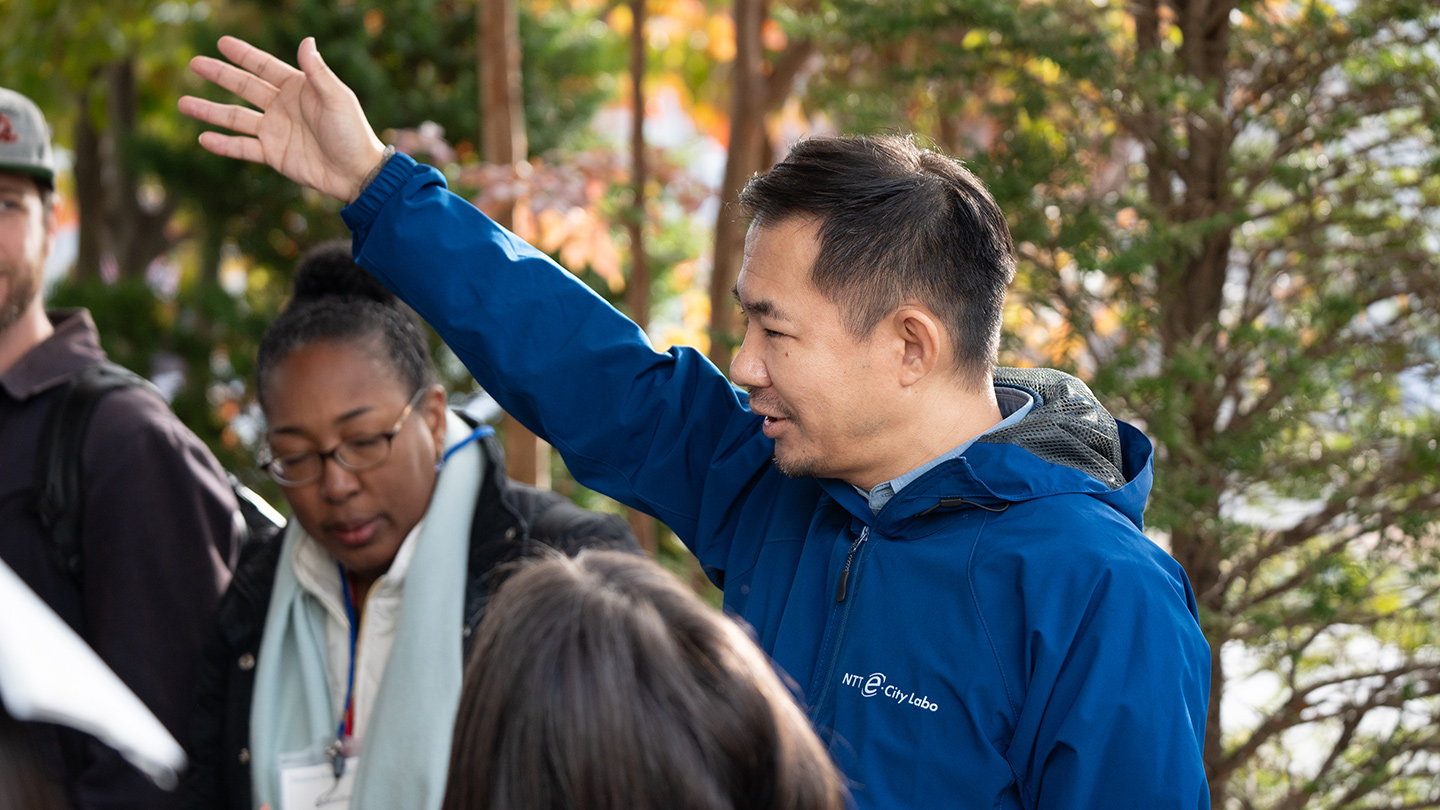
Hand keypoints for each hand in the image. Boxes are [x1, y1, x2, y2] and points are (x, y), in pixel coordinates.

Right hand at [179, 36, 386, 202]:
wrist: (357, 173)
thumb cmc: (352, 133)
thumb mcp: (337, 98)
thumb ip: (317, 72)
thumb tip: (306, 41)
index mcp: (299, 88)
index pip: (265, 67)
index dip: (244, 55)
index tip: (222, 42)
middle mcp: (283, 107)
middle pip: (244, 87)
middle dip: (220, 75)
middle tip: (194, 64)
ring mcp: (276, 131)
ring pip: (236, 117)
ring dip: (210, 111)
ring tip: (183, 103)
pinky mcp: (273, 155)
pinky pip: (243, 148)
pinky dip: (223, 144)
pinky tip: (203, 138)